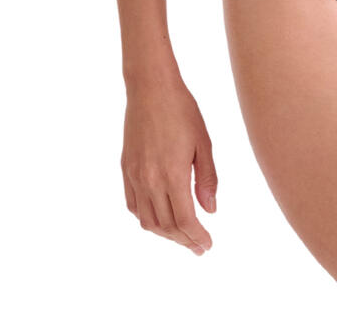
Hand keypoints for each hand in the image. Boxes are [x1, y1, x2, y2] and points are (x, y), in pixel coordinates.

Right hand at [121, 74, 217, 254]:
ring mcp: (134, 176)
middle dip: (183, 240)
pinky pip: (133, 204)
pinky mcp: (125, 168)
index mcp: (172, 175)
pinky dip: (146, 218)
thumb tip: (210, 210)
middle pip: (166, 225)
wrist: (150, 87)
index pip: (185, 220)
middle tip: (199, 247)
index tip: (207, 245)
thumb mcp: (203, 143)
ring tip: (182, 236)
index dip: (196, 237)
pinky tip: (158, 218)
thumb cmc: (182, 110)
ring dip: (165, 234)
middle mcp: (149, 180)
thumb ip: (207, 179)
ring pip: (147, 220)